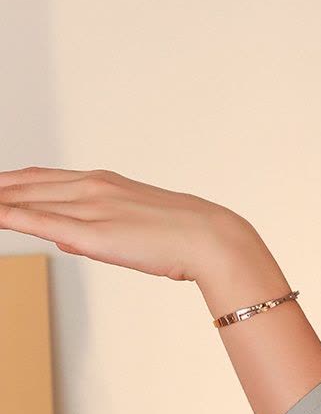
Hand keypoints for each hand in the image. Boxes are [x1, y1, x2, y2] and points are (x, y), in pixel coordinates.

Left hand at [0, 166, 254, 282]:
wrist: (207, 235)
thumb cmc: (179, 232)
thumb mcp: (134, 220)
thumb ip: (96, 223)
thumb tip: (64, 233)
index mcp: (104, 181)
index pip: (41, 178)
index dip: (8, 183)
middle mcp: (93, 187)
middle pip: (26, 184)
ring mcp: (91, 206)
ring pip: (28, 199)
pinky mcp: (91, 232)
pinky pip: (40, 222)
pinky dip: (10, 217)